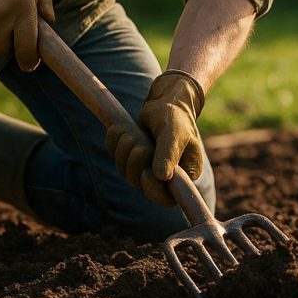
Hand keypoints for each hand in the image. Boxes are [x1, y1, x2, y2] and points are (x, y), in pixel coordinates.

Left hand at [120, 70, 204, 203]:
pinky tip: (119, 130)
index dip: (153, 190)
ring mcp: (147, 166)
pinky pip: (116, 157)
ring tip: (130, 133)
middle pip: (140, 184)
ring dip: (123, 151)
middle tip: (140, 144)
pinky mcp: (131, 155)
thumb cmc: (176, 116)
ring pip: (125, 172)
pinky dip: (114, 143)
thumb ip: (168, 154)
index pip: (167, 197)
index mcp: (183, 174)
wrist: (166, 100)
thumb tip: (162, 177)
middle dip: (135, 163)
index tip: (146, 174)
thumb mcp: (174, 133)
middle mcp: (165, 175)